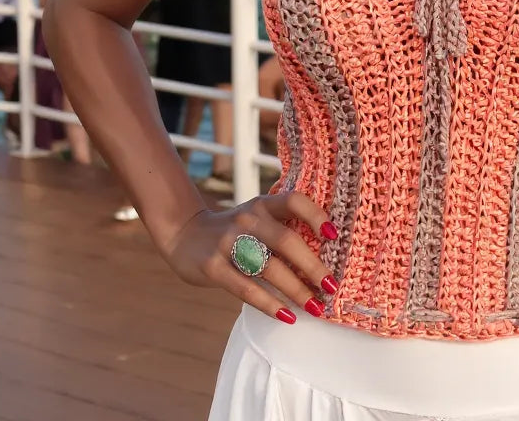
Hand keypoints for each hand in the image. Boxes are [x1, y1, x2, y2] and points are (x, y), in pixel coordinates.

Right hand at [161, 191, 340, 324]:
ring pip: (269, 268)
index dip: (316, 216)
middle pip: (287, 241)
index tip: (334, 237)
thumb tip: (325, 255)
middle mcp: (247, 220)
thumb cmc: (234, 230)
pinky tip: (287, 316)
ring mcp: (228, 243)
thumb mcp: (255, 217)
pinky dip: (270, 304)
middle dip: (313, 266)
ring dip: (296, 290)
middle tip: (331, 286)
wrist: (184, 234)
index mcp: (262, 205)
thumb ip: (281, 227)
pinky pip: (246, 289)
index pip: (294, 201)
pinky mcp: (212, 268)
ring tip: (316, 307)